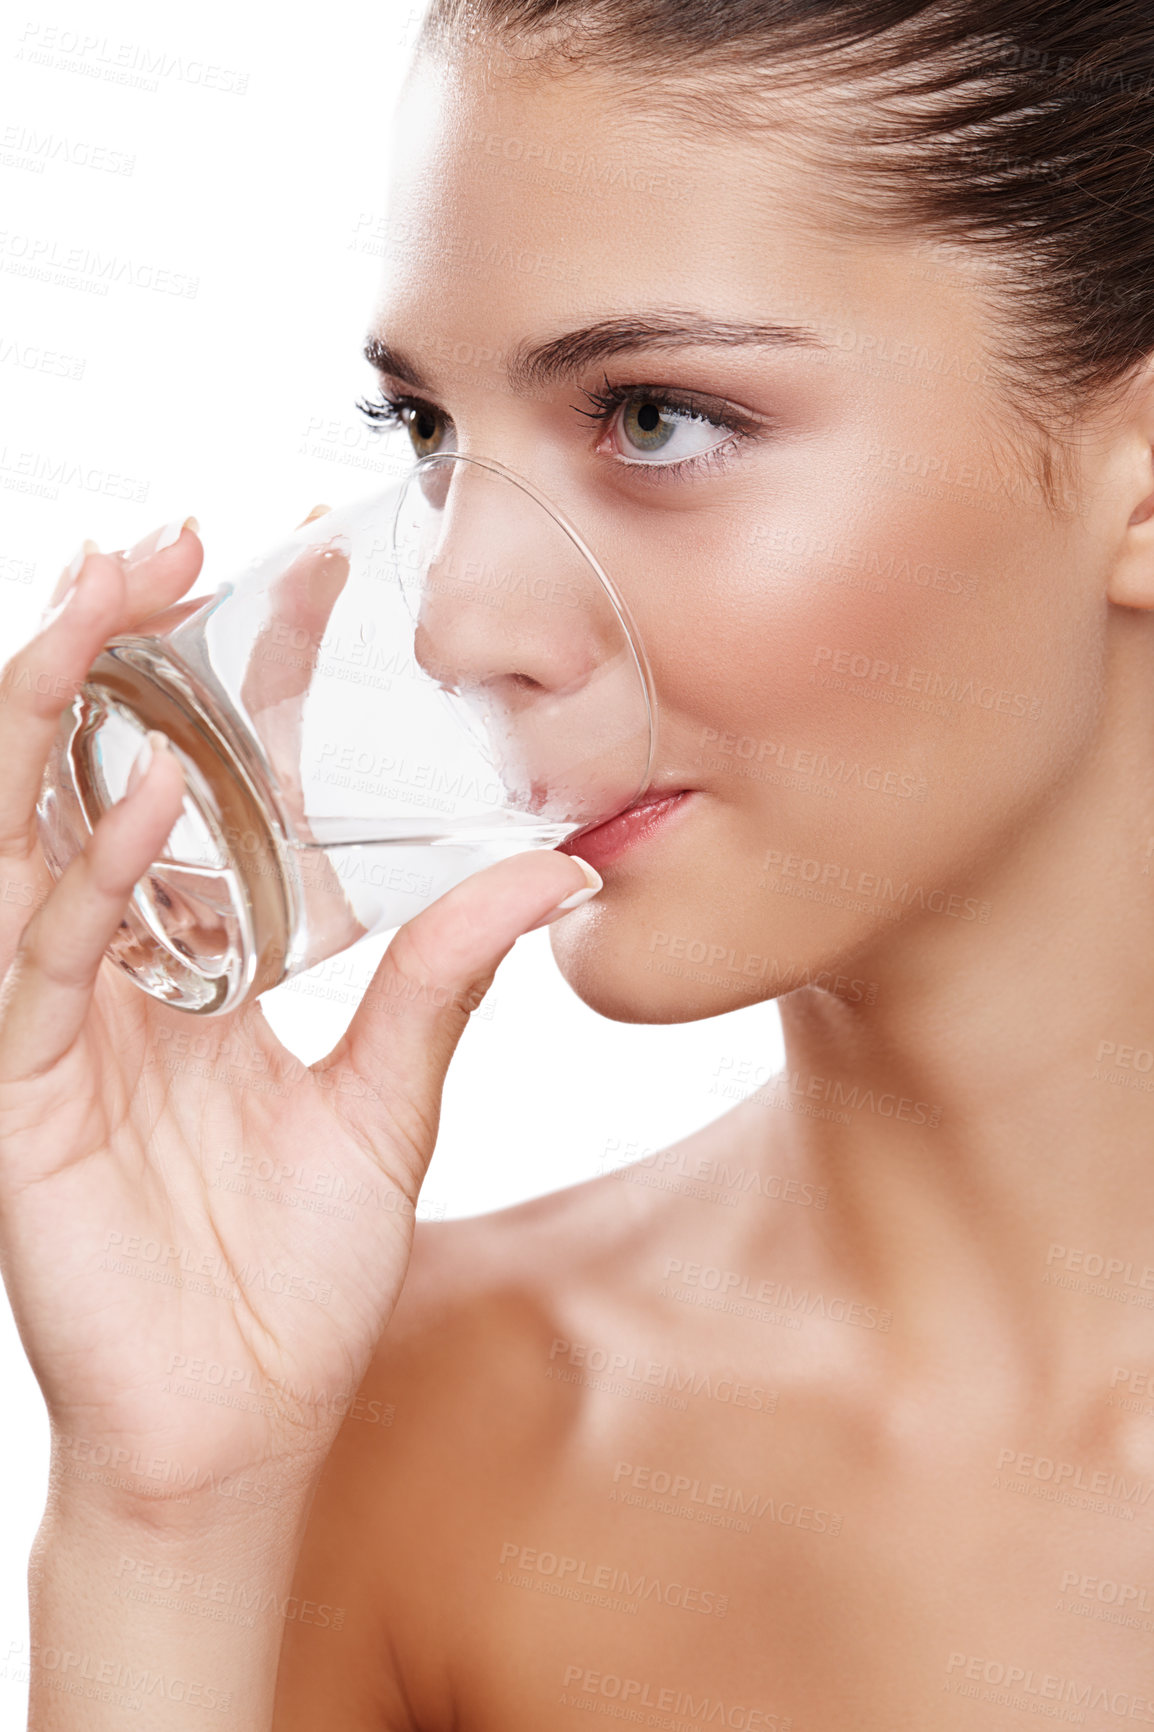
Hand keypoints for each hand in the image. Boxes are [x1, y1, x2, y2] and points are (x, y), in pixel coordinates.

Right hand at [0, 518, 599, 1518]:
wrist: (239, 1427)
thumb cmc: (298, 1277)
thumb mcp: (389, 1104)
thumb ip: (439, 984)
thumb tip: (545, 875)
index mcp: (202, 958)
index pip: (209, 781)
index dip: (240, 675)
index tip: (298, 573)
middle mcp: (120, 967)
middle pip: (90, 772)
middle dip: (114, 653)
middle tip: (163, 545)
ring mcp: (60, 1021)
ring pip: (28, 830)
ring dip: (61, 710)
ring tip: (110, 599)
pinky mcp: (26, 1087)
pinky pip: (44, 955)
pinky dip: (91, 870)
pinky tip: (146, 794)